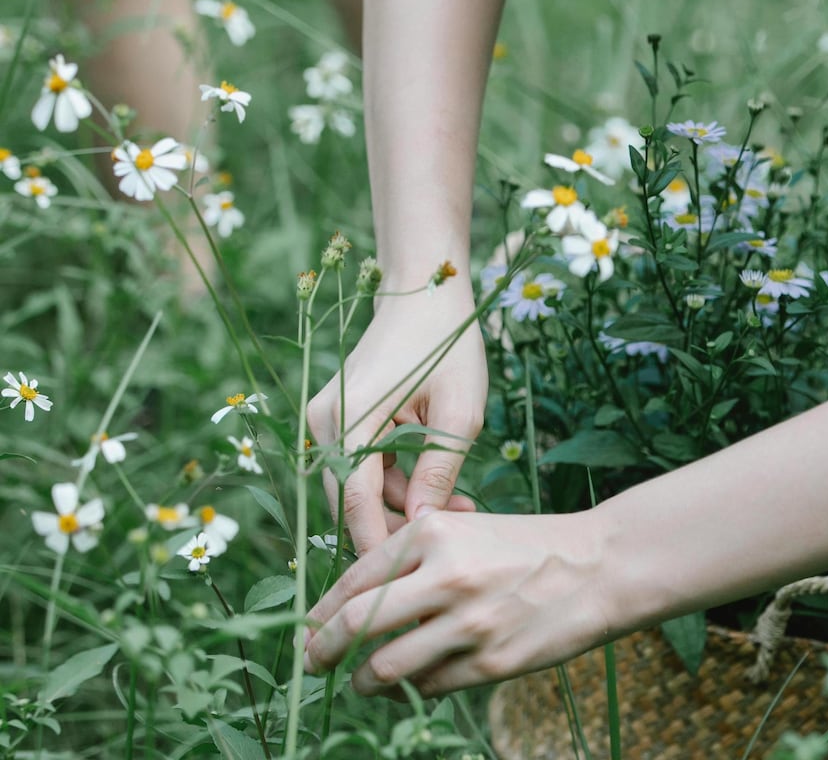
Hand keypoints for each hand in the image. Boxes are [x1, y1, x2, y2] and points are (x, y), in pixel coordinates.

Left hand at [303, 508, 609, 695]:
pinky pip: (430, 686)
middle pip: (357, 624)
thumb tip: (358, 598)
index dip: (323, 610)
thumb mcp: (467, 530)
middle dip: (323, 649)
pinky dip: (416, 688)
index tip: (309, 628)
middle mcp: (445, 576)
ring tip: (363, 682)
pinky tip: (420, 679)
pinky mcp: (490, 661)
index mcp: (434, 534)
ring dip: (365, 681)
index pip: (356, 579)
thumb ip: (415, 557)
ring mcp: (468, 622)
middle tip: (312, 662)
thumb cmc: (525, 544)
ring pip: (386, 667)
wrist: (596, 565)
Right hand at [306, 285, 486, 554]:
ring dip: (401, 502)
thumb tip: (421, 527)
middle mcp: (323, 422)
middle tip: (455, 531)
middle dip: (397, 524)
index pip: (354, 500)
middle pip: (351, 500)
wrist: (423, 292)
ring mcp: (323, 420)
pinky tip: (438, 485)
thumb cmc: (447, 344)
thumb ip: (437, 471)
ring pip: (357, 486)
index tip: (409, 577)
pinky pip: (359, 466)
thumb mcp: (459, 411)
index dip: (379, 542)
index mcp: (350, 417)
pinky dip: (393, 480)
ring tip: (462, 504)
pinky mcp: (335, 419)